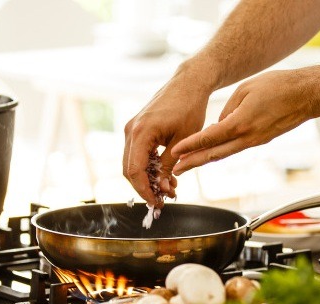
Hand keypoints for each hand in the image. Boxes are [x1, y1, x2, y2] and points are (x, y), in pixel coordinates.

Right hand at [123, 74, 211, 205]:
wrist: (189, 83)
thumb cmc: (190, 108)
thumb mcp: (183, 141)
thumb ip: (169, 165)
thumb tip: (162, 188)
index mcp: (141, 132)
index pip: (135, 170)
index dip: (144, 190)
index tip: (157, 203)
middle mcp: (131, 130)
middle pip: (129, 170)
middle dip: (145, 187)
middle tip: (164, 199)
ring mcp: (132, 129)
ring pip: (132, 163)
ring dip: (147, 179)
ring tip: (169, 188)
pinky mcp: (137, 129)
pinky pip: (137, 154)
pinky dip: (148, 167)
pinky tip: (165, 175)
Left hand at [171, 68, 319, 175]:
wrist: (307, 95)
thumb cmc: (279, 86)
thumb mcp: (246, 89)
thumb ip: (228, 108)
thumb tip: (218, 124)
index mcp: (241, 123)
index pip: (209, 138)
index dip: (190, 146)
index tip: (175, 152)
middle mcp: (247, 137)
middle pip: (214, 154)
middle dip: (193, 163)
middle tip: (175, 170)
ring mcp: (255, 141)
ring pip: (225, 154)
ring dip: (205, 160)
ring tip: (188, 165)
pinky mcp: (261, 140)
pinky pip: (236, 148)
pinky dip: (221, 152)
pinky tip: (210, 152)